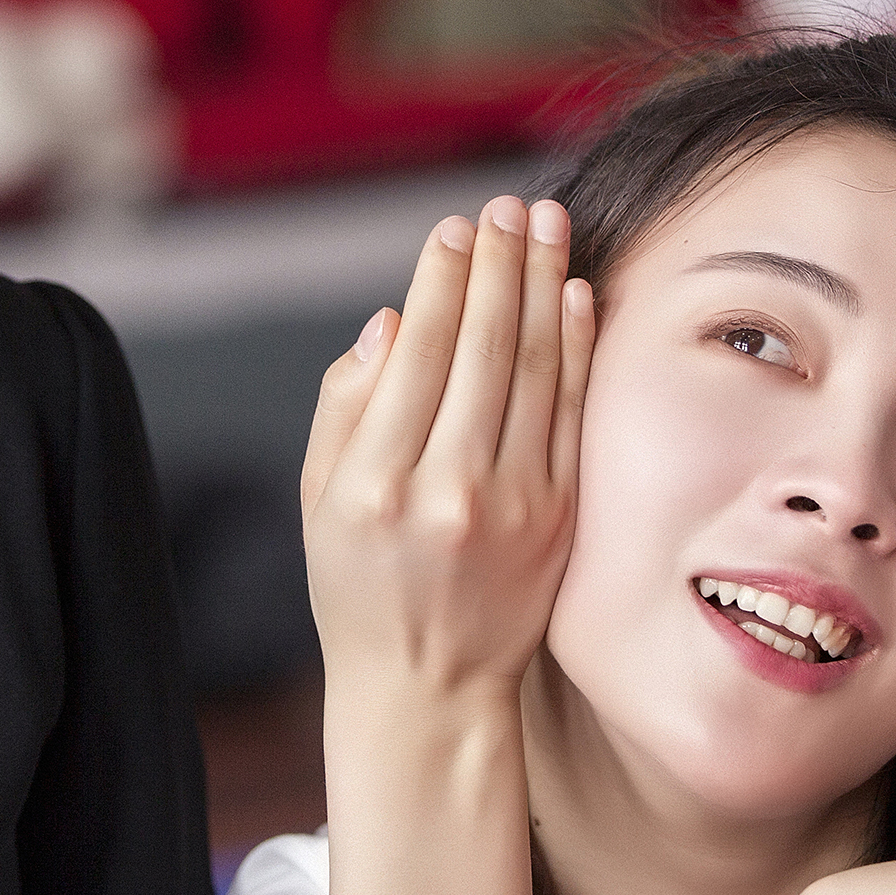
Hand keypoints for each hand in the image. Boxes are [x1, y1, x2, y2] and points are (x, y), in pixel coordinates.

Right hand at [299, 196, 594, 702]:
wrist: (426, 687)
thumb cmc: (359, 585)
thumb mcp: (318, 501)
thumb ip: (345, 407)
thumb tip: (391, 320)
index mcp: (374, 483)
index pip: (418, 353)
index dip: (441, 279)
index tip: (454, 228)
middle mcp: (445, 491)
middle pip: (483, 348)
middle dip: (499, 264)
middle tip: (508, 207)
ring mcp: (512, 507)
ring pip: (534, 371)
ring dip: (544, 286)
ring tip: (548, 224)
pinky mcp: (558, 520)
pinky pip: (573, 416)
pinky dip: (577, 349)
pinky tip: (577, 296)